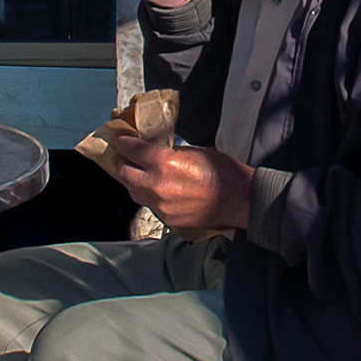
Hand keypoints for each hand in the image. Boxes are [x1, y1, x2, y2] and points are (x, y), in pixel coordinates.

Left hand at [113, 135, 253, 230]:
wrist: (240, 199)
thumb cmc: (223, 171)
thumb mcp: (194, 152)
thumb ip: (170, 153)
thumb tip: (155, 153)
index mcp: (165, 163)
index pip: (133, 151)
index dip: (125, 144)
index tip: (121, 141)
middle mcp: (157, 185)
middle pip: (125, 174)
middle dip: (125, 164)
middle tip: (129, 158)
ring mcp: (161, 205)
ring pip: (134, 192)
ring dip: (135, 182)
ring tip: (142, 174)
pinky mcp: (167, 219)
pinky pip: (150, 205)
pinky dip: (150, 196)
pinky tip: (160, 190)